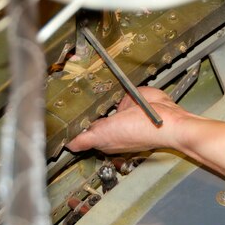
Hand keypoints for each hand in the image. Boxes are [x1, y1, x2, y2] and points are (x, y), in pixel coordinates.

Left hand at [65, 86, 187, 153]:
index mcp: (103, 136)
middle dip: (78, 107)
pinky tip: (98, 79)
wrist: (167, 118)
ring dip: (91, 93)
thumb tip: (67, 145)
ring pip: (100, 100)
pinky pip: (115, 88)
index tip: (56, 115)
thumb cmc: (142, 132)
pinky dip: (108, 84)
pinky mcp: (130, 95)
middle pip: (89, 114)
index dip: (70, 124)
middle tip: (63, 96)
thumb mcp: (104, 135)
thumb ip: (84, 140)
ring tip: (75, 84)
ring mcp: (121, 108)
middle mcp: (111, 123)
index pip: (81, 131)